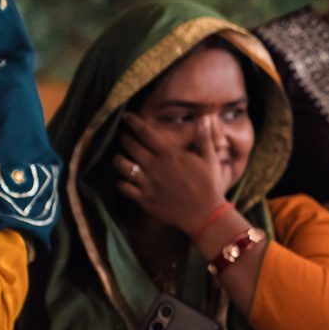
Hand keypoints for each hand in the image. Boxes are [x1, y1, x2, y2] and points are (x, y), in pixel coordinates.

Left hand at [114, 114, 234, 238]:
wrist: (204, 213)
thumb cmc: (209, 185)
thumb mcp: (210, 159)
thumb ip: (203, 138)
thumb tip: (203, 118)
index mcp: (170, 154)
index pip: (146, 133)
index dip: (134, 123)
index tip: (126, 116)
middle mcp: (155, 166)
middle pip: (132, 147)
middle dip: (124, 138)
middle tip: (123, 135)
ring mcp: (148, 183)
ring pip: (123, 166)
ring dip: (118, 159)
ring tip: (118, 157)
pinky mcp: (145, 199)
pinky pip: (125, 188)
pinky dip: (121, 183)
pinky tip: (122, 181)